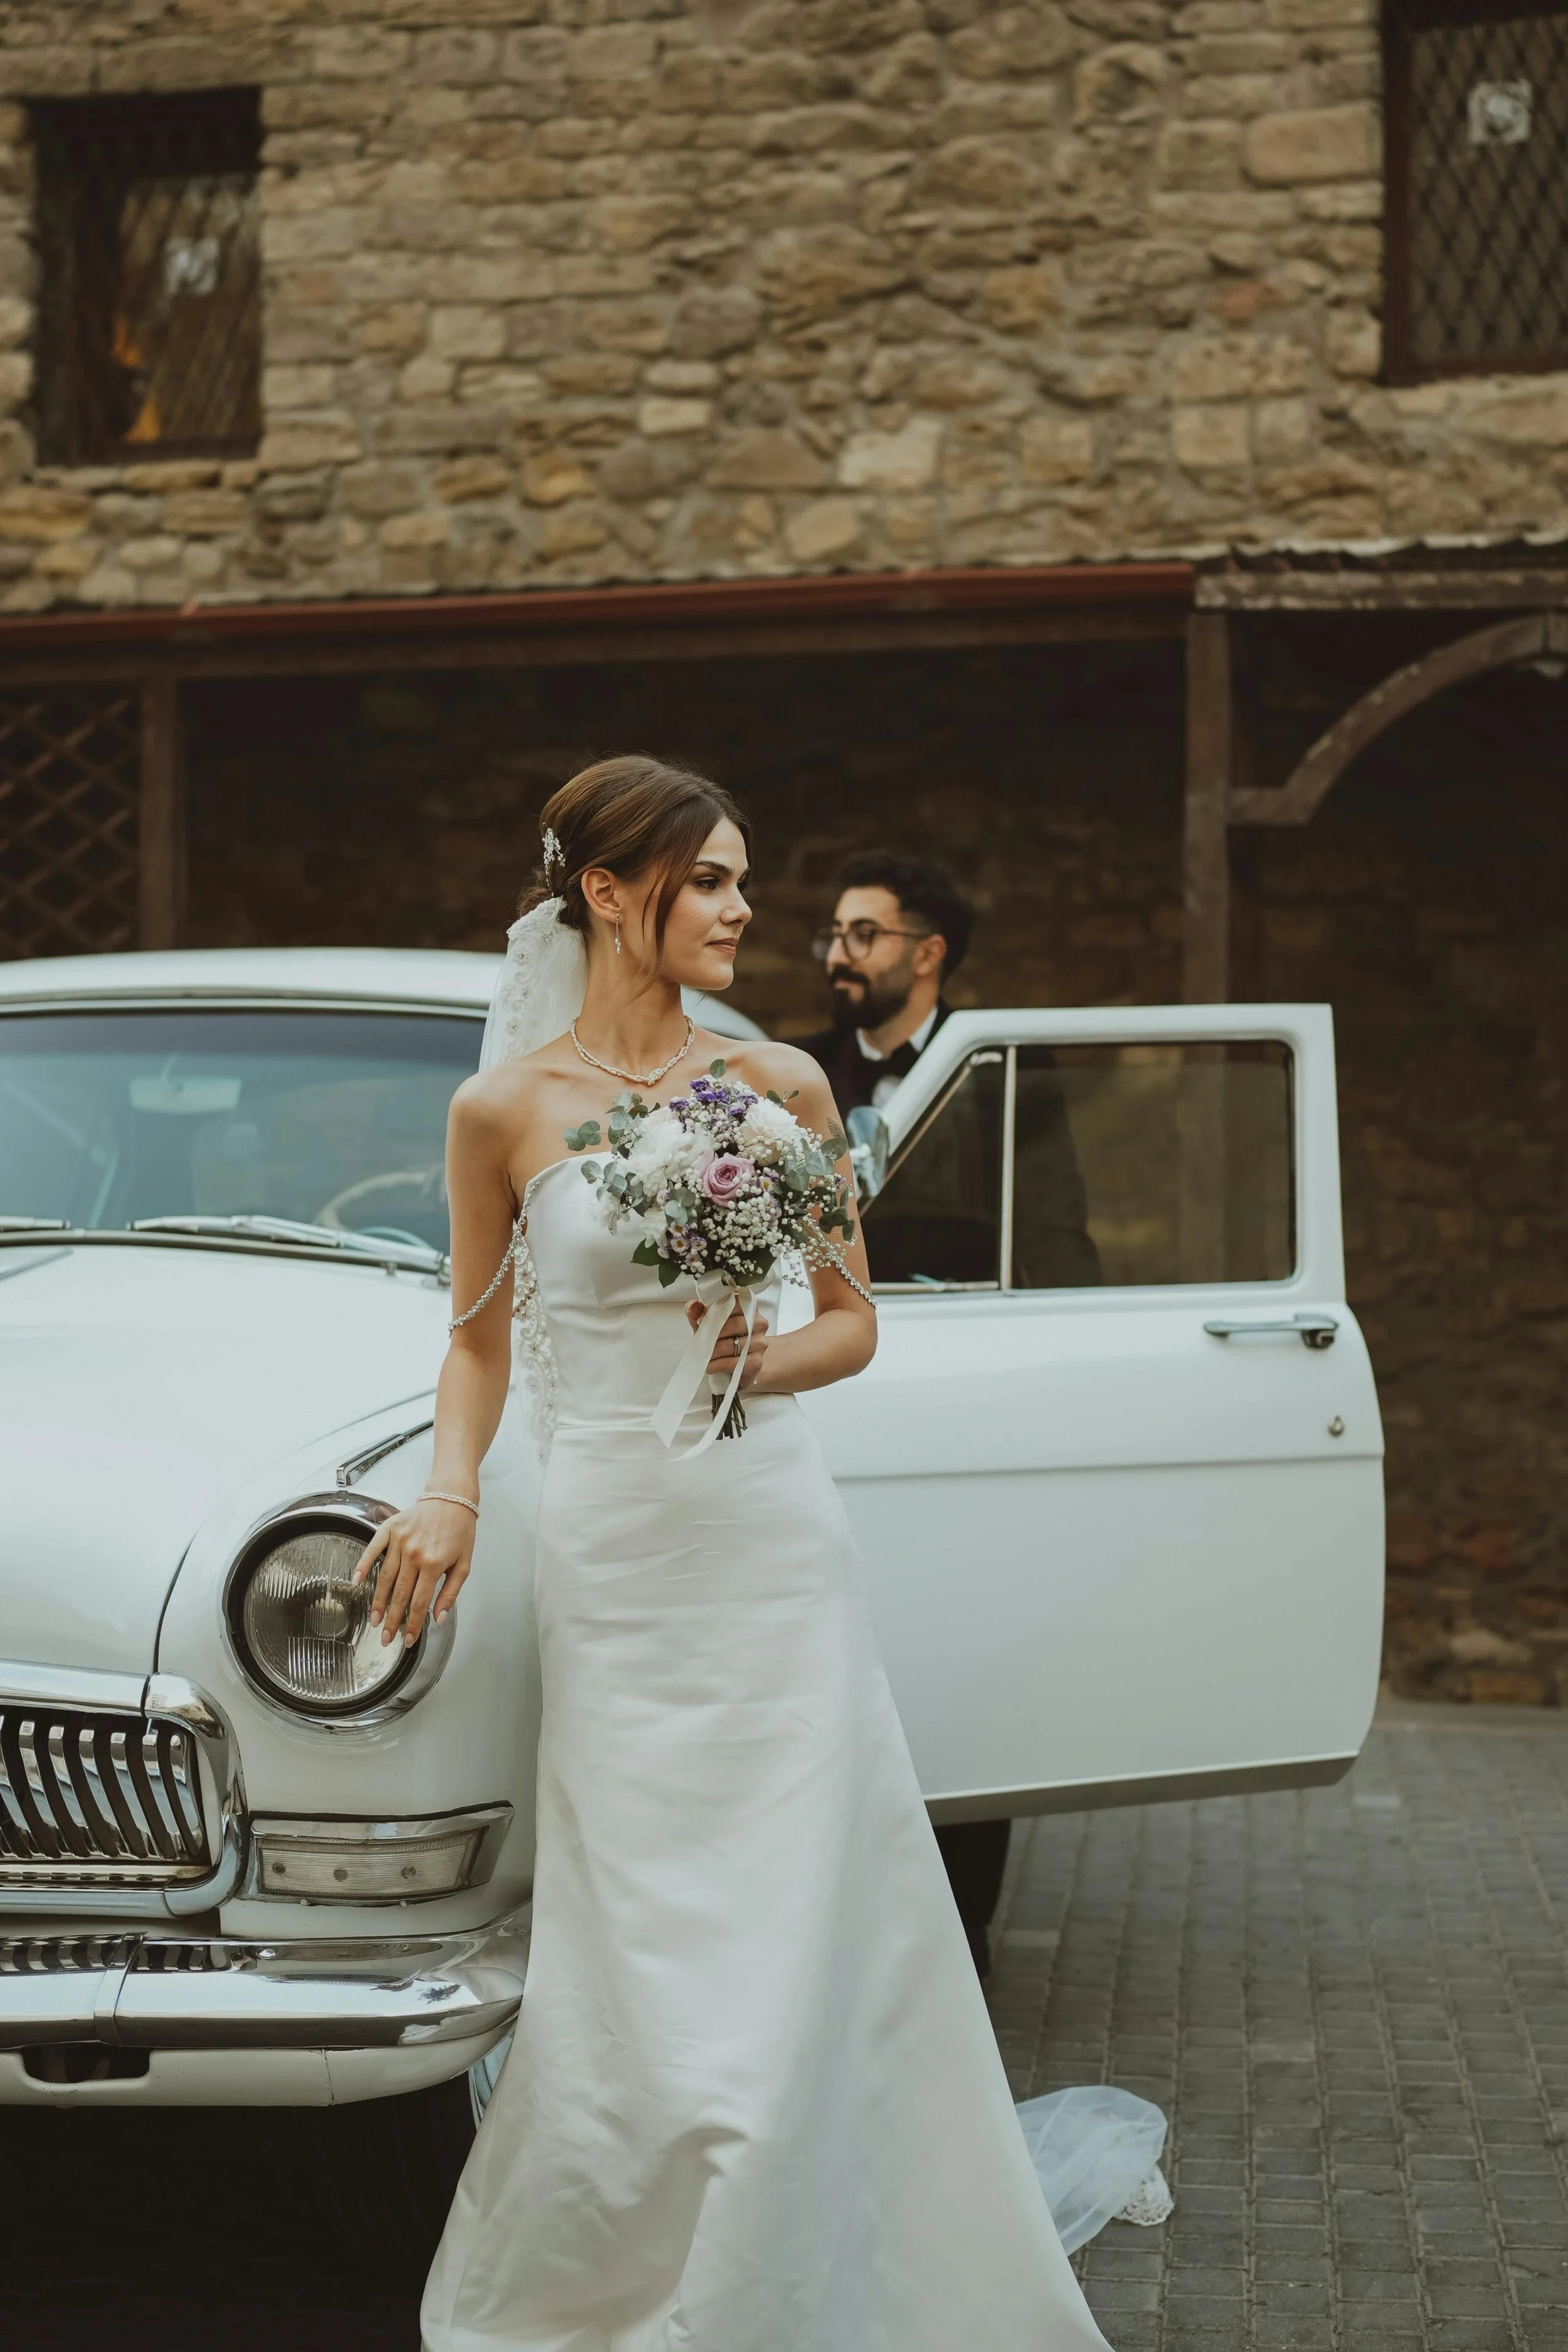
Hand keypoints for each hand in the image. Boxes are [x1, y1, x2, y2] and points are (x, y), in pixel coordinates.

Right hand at [353, 1497, 475, 1647]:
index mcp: (433, 1564)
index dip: (412, 1624)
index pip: (419, 1602)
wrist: (452, 1499)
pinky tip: (357, 1581)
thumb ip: (450, 1593)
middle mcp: (414, 1554)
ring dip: (378, 1601)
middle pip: (400, 1595)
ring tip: (373, 1619)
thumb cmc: (460, 1531)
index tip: (407, 1640)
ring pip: (386, 1578)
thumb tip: (438, 1618)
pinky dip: (363, 1565)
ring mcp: (400, 1541)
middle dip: (392, 1620)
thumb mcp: (464, 1564)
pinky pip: (373, 1550)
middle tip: (385, 1638)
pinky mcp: (390, 1529)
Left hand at [686, 1298, 769, 1392]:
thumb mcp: (707, 1323)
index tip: (700, 1320)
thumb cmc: (722, 1339)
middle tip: (700, 1339)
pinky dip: (717, 1364)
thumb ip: (697, 1312)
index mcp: (748, 1307)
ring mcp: (760, 1342)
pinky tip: (710, 1365)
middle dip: (712, 1333)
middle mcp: (759, 1323)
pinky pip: (733, 1362)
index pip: (735, 1303)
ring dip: (712, 1351)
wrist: (738, 1365)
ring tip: (703, 1354)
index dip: (715, 1311)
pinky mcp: (757, 1361)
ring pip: (732, 1344)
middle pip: (734, 1324)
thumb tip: (693, 1305)